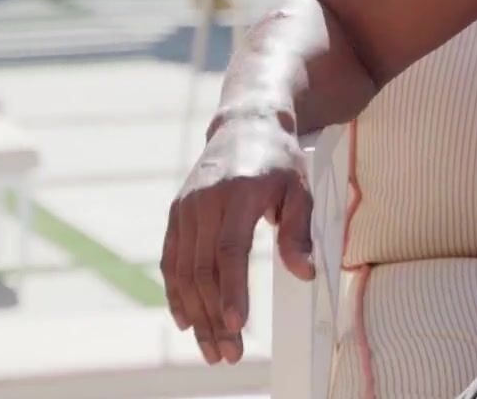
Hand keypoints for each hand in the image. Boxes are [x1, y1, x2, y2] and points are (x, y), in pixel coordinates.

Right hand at [162, 115, 313, 364]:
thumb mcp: (299, 189)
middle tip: (228, 352)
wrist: (246, 124)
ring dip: (195, 314)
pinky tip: (187, 320)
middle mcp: (205, 201)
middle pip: (203, 269)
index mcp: (240, 193)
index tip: (236, 323)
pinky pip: (172, 261)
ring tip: (212, 347)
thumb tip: (304, 273)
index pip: (229, 249)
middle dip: (213, 316)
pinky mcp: (176, 214)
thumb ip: (299, 232)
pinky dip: (177, 294)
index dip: (231, 289)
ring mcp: (186, 208)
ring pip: (183, 271)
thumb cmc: (280, 160)